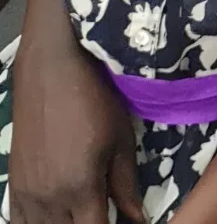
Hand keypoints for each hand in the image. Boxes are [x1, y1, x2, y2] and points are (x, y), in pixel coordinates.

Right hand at [8, 0, 145, 223]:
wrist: (51, 72)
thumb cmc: (94, 100)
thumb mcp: (120, 140)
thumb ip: (127, 185)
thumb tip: (139, 219)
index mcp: (81, 189)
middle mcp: (49, 200)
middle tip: (105, 213)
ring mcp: (26, 196)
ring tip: (82, 213)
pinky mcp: (13, 186)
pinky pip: (18, 223)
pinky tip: (54, 217)